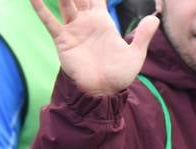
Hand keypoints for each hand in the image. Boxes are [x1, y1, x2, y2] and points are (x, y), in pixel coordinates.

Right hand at [31, 0, 159, 96]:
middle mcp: (86, 21)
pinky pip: (49, 21)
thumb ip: (143, 36)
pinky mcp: (62, 39)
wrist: (104, 92)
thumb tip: (155, 18)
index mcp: (102, 21)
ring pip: (64, 2)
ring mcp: (73, 29)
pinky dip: (40, 8)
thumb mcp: (135, 54)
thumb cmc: (120, 75)